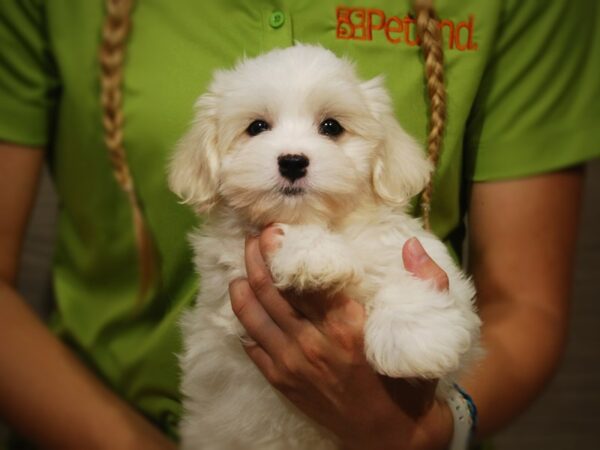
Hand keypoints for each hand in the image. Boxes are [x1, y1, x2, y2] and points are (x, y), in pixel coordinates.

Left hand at [229, 228, 452, 449]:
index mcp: (346, 326)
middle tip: (253, 236)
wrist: (390, 438)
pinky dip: (242, 319)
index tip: (277, 228)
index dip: (285, 248)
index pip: (305, 277)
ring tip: (242, 263)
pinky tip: (243, 302)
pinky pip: (249, 344)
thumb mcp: (426, 332)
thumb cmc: (408, 383)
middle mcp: (311, 344)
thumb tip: (412, 245)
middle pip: (271, 290)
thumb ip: (428, 283)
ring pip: (252, 315)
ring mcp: (291, 365)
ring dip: (242, 284)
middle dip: (256, 257)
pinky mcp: (280, 382)